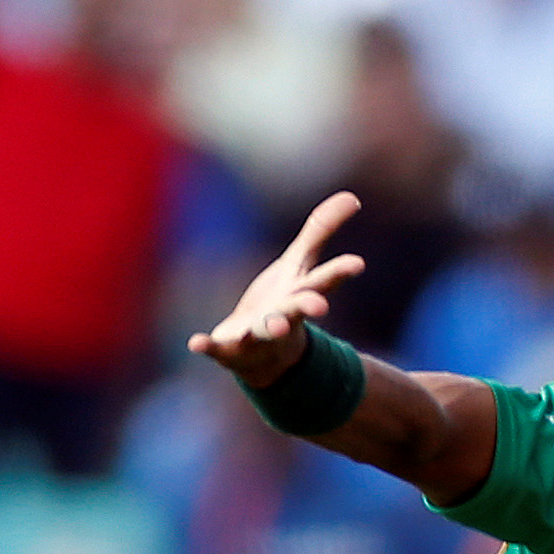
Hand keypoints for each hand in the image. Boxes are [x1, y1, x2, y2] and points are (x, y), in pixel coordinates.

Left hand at [187, 191, 366, 387]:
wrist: (265, 357)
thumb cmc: (285, 301)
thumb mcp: (299, 264)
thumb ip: (321, 231)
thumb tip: (352, 197)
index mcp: (300, 294)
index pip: (323, 281)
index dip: (339, 272)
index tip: (357, 263)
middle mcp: (283, 317)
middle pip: (297, 310)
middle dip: (307, 306)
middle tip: (320, 307)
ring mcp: (256, 335)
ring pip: (264, 331)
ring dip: (271, 327)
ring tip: (278, 326)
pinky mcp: (229, 349)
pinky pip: (217, 349)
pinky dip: (207, 347)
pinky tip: (195, 343)